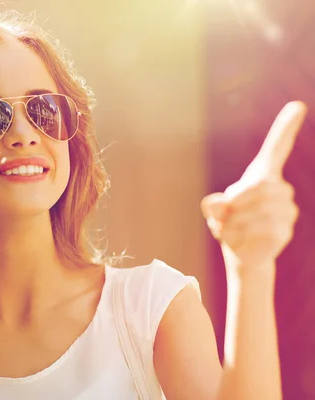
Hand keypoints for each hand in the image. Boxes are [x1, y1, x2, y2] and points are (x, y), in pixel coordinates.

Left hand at [201, 101, 306, 271]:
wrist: (242, 253)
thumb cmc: (229, 225)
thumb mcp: (215, 212)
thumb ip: (214, 206)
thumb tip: (217, 204)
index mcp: (262, 176)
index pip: (276, 148)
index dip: (285, 128)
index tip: (297, 105)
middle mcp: (279, 188)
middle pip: (258, 186)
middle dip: (237, 202)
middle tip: (228, 216)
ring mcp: (286, 209)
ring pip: (258, 209)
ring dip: (237, 221)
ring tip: (234, 229)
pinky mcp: (285, 229)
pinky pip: (261, 228)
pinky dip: (244, 235)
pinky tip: (243, 238)